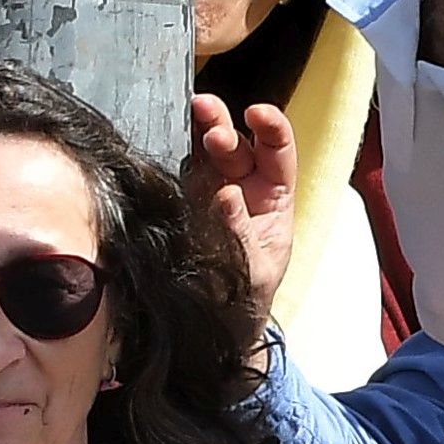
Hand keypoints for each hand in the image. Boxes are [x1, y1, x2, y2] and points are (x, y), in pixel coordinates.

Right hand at [186, 89, 301, 307]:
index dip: (270, 127)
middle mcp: (241, 187)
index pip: (278, 152)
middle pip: (235, 144)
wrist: (218, 330)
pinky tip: (166, 138)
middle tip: (206, 113)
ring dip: (197, 128)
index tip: (256, 114)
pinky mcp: (180, 202)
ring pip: (204, 150)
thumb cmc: (245, 299)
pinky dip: (172, 151)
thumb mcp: (252, 271)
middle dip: (222, 124)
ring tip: (189, 113)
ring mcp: (208, 192)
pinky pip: (177, 171)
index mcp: (273, 198)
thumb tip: (226, 195)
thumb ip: (241, 233)